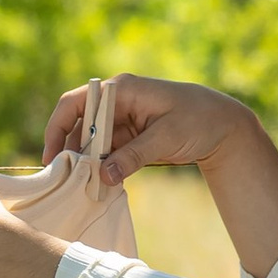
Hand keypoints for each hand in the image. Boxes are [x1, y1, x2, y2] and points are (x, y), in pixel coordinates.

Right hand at [43, 77, 266, 194]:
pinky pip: (106, 152)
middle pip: (79, 125)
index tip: (51, 157)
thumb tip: (103, 176)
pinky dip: (101, 167)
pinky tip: (98, 185)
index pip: (76, 104)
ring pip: (91, 141)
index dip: (57, 128)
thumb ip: (134, 156)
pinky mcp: (131, 137)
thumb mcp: (167, 138)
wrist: (225, 126)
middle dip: (69, 151)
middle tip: (64, 180)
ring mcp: (123, 120)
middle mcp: (117, 102)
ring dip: (85, 163)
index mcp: (122, 90)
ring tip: (79, 187)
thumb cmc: (199, 121)